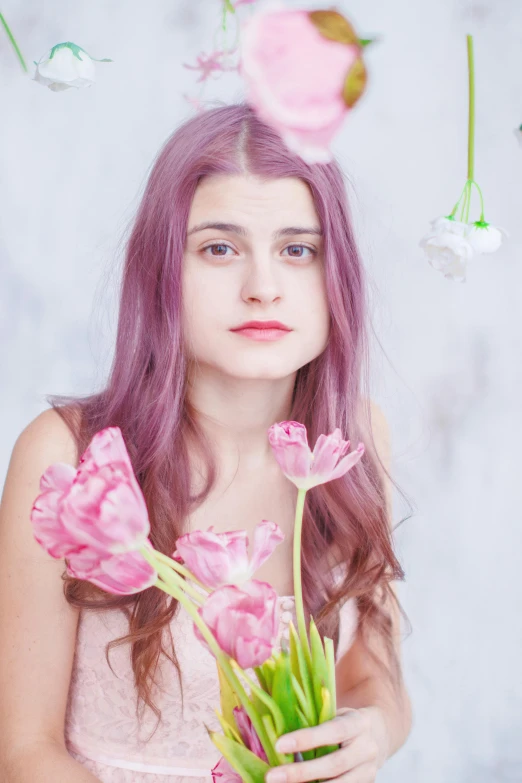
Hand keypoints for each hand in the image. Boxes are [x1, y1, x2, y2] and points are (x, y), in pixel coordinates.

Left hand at [265, 707, 390, 782]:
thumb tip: (275, 723)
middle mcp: (367, 748)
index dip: (307, 739)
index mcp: (358, 723)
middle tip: (272, 776)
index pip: (332, 731)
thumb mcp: (337, 712)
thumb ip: (316, 719)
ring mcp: (368, 770)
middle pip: (333, 765)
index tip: (279, 745)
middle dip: (301, 773)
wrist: (379, 734)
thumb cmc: (346, 720)